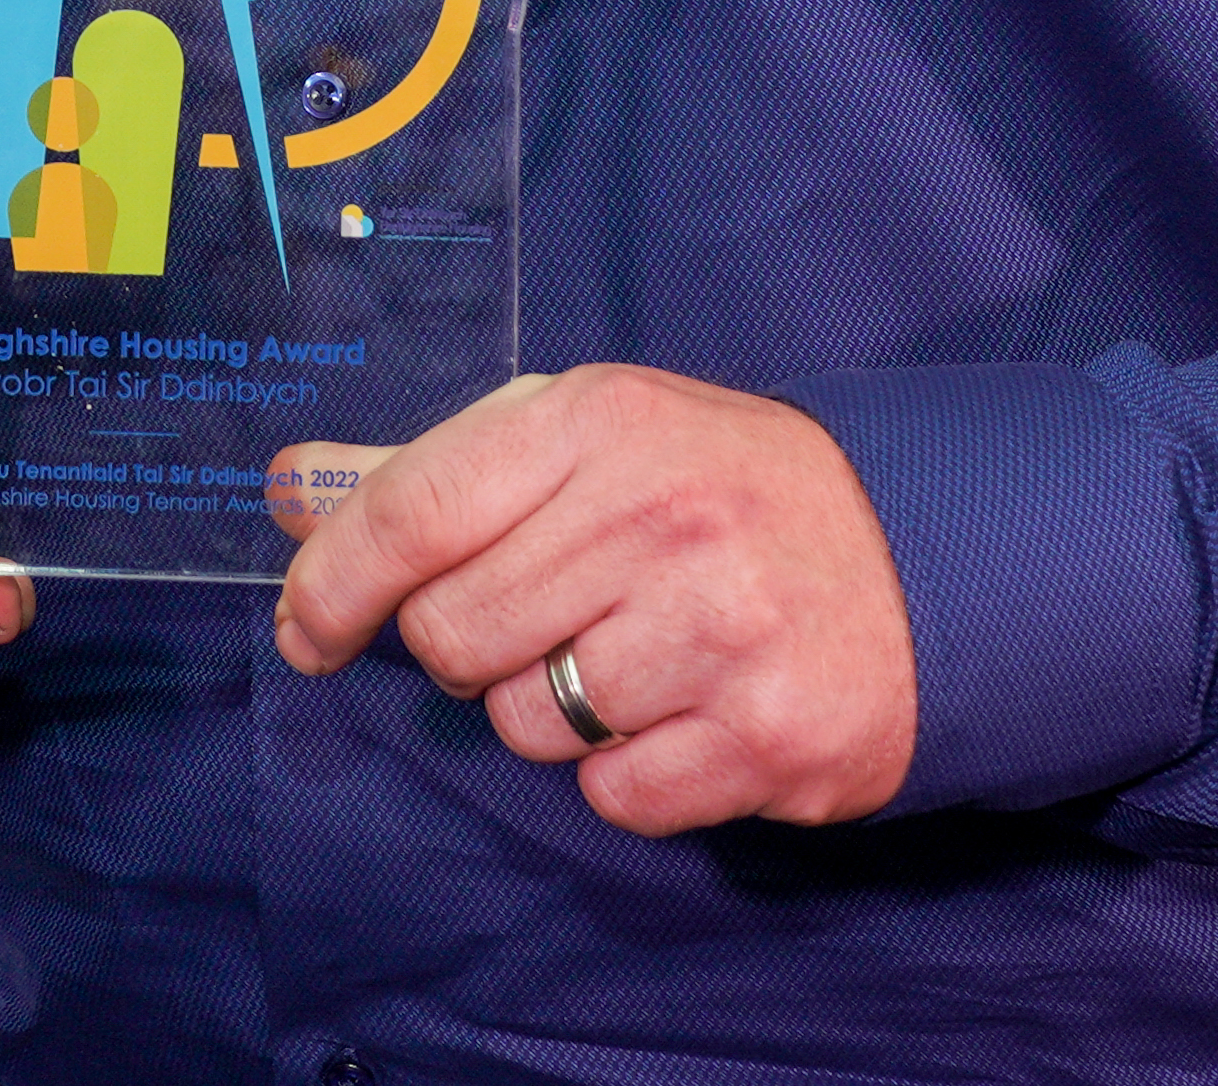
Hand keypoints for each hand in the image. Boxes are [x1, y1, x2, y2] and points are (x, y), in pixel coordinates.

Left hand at [268, 366, 918, 831]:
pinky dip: (625, 772)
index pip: (412, 510)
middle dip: (469, 648)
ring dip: (551, 710)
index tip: (306, 630)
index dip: (332, 583)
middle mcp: (659, 518)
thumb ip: (438, 470)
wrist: (930, 560)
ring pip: (525, 724)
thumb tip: (287, 491)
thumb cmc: (723, 491)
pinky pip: (610, 795)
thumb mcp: (590, 435)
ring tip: (633, 657)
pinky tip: (683, 712)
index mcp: (601, 421)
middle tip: (542, 621)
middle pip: (454, 634)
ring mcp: (719, 634)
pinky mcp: (768, 740)